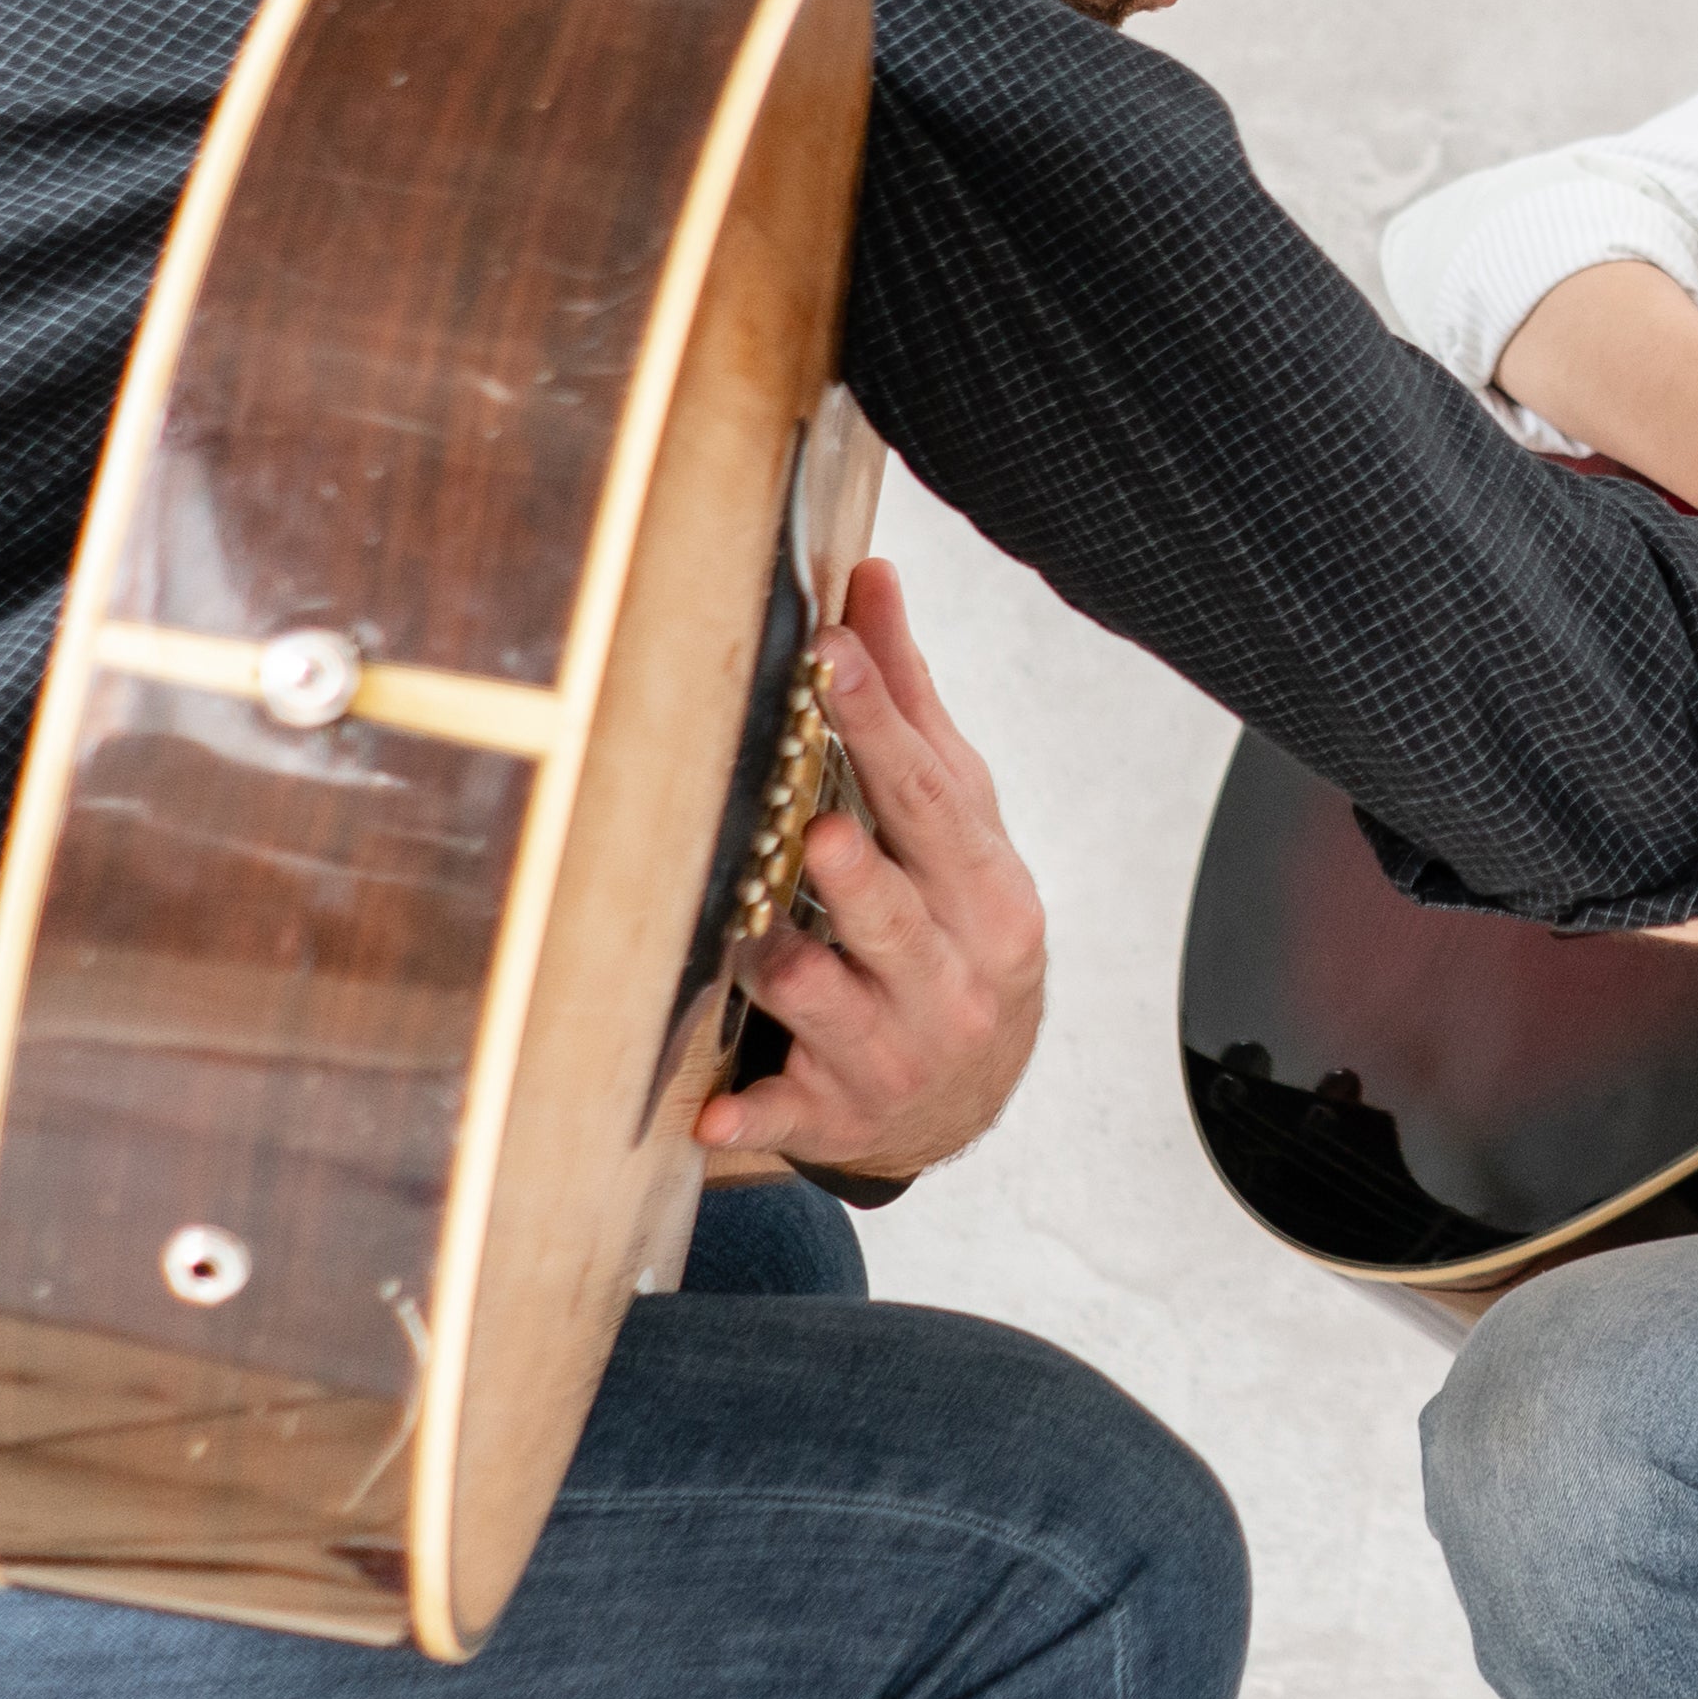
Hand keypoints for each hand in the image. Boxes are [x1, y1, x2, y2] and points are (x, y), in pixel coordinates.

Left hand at [698, 551, 1049, 1185]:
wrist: (970, 1090)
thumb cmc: (953, 931)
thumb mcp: (951, 825)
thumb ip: (909, 709)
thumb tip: (872, 579)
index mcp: (987, 894)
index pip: (933, 801)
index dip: (882, 727)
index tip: (834, 653)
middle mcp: (953, 976)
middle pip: (900, 915)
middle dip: (863, 877)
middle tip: (823, 833)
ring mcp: (897, 1052)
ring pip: (837, 1007)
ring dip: (794, 976)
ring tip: (756, 940)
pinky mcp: (839, 1112)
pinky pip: (789, 1115)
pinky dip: (754, 1118)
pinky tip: (710, 1117)